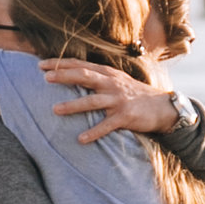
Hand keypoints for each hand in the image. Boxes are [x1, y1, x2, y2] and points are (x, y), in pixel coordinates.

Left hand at [43, 56, 177, 143]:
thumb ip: (98, 78)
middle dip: (63, 76)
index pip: (80, 65)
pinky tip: (81, 139)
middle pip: (84, 76)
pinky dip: (93, 132)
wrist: (163, 107)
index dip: (60, 63)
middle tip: (45, 78)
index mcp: (107, 74)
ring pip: (92, 101)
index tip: (40, 64)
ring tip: (54, 110)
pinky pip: (106, 125)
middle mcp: (112, 83)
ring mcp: (118, 100)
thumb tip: (73, 76)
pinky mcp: (126, 116)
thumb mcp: (117, 81)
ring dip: (73, 105)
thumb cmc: (135, 95)